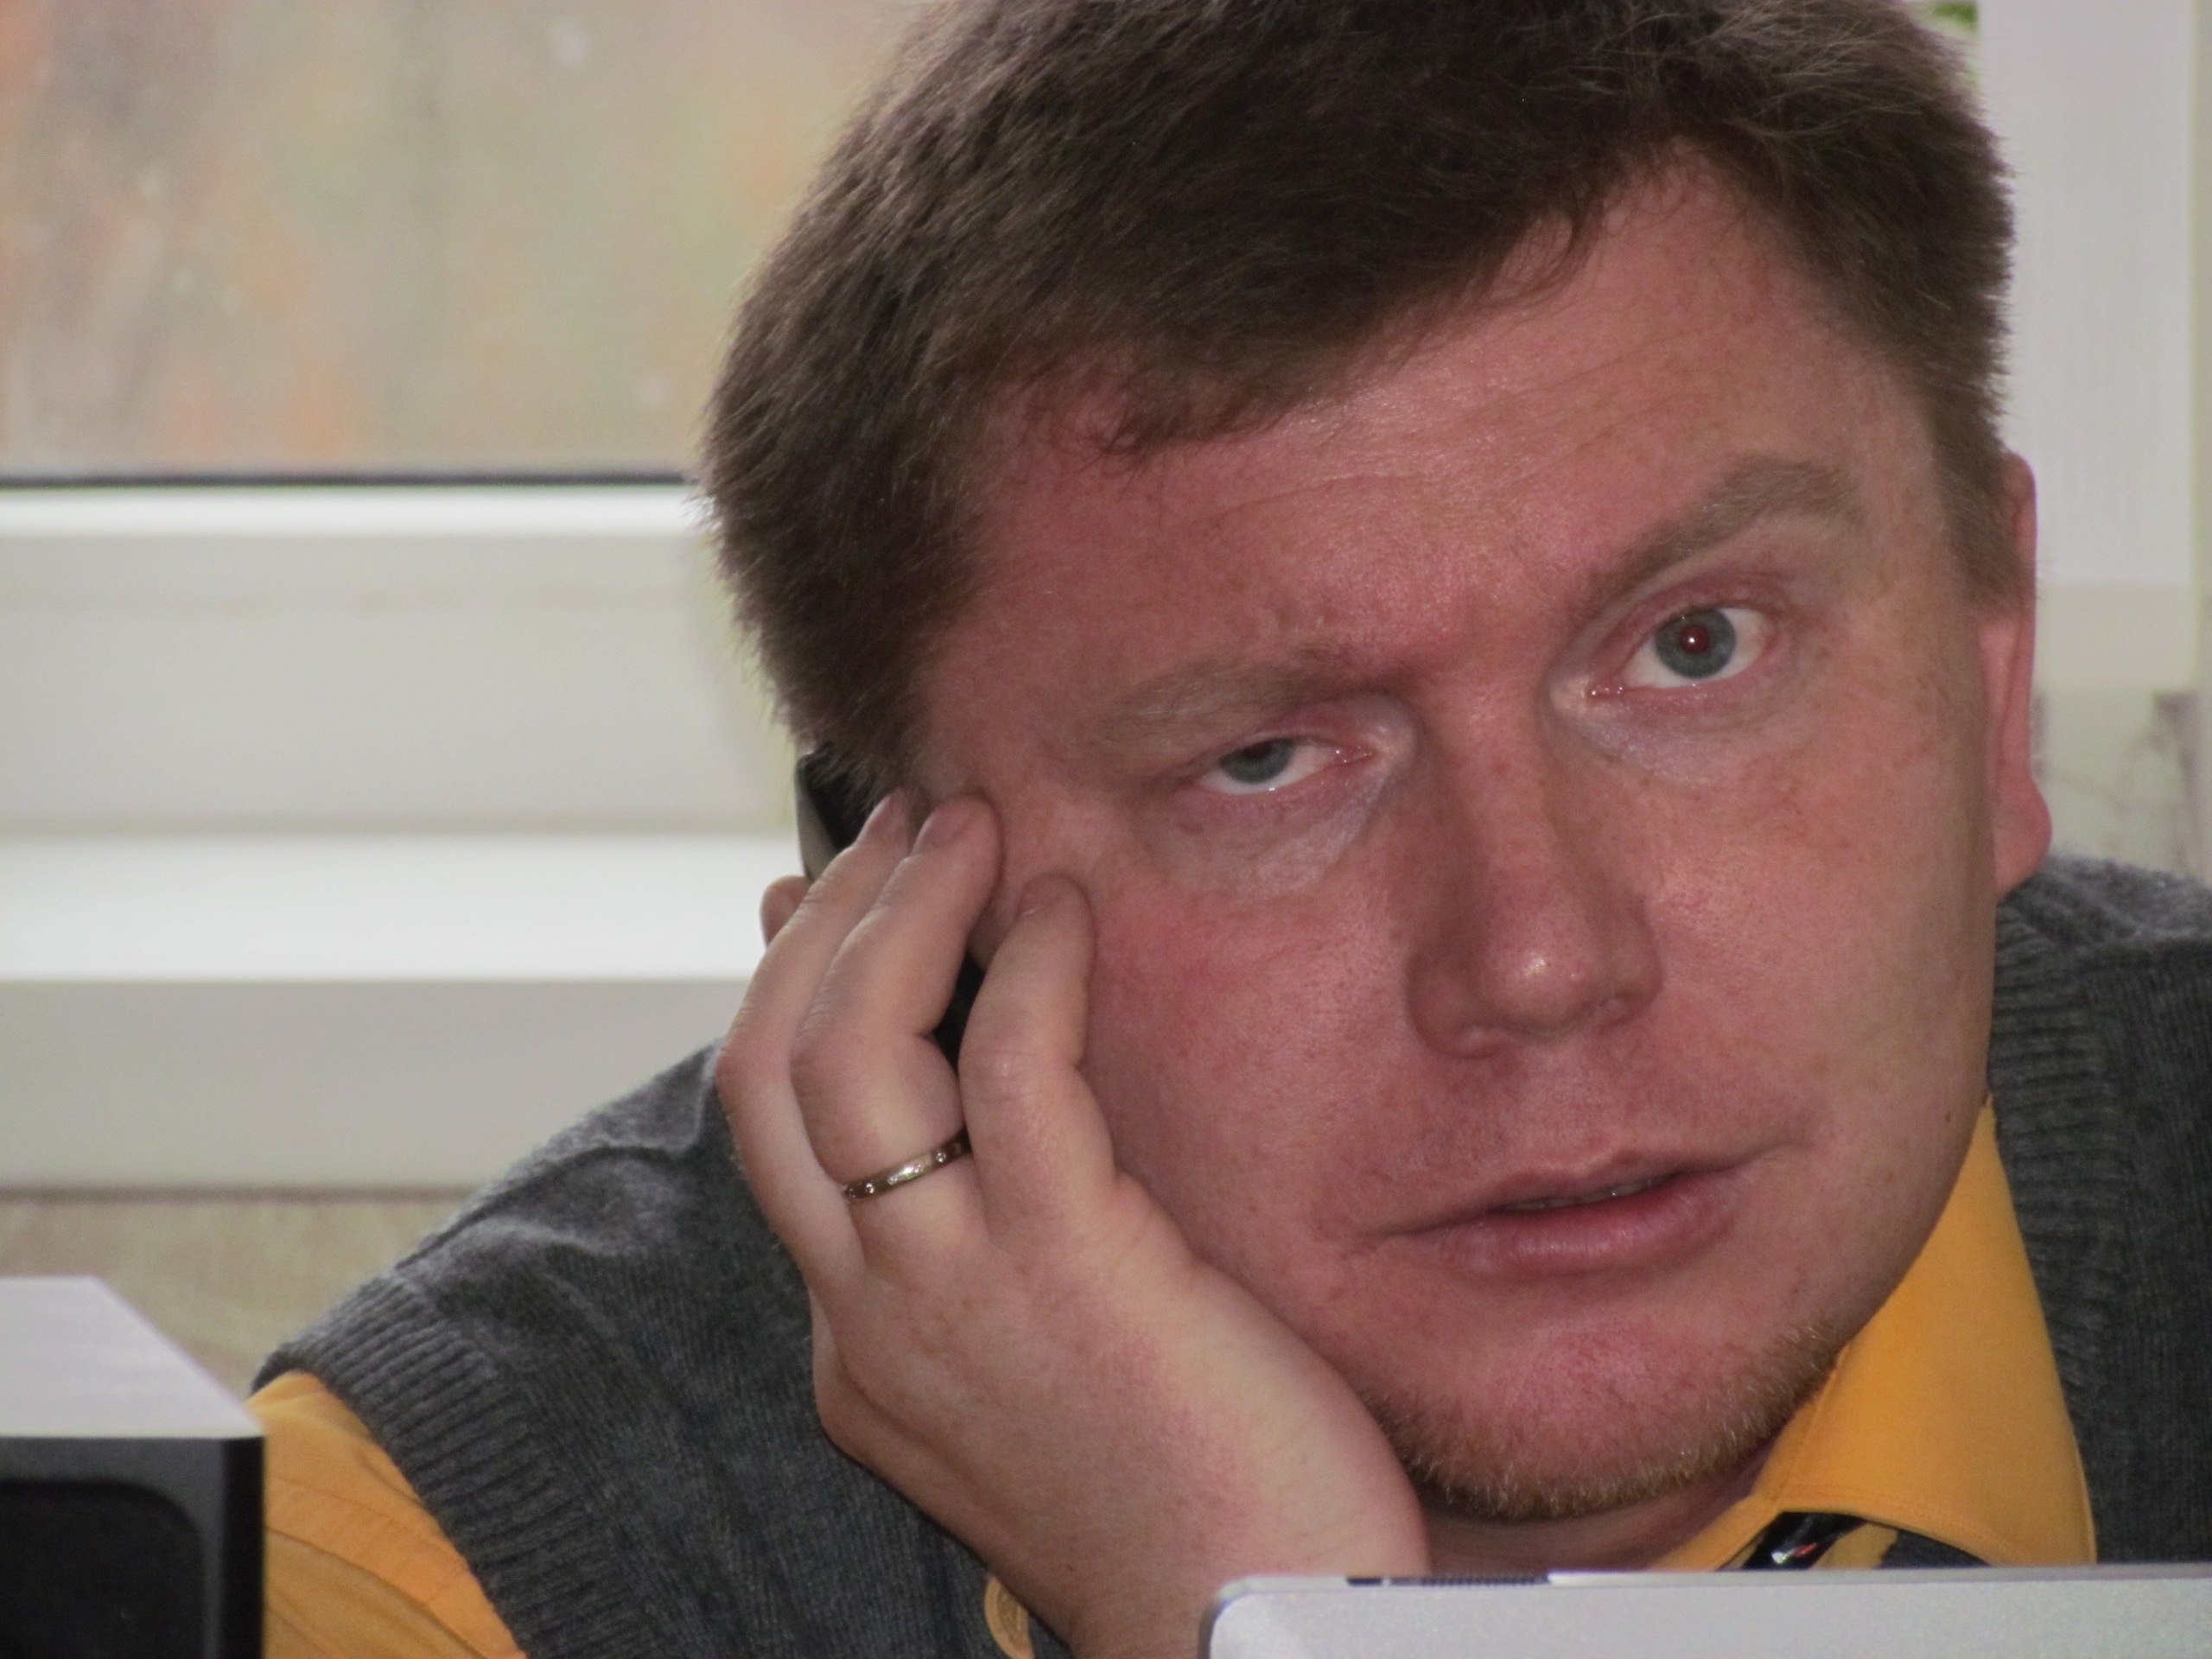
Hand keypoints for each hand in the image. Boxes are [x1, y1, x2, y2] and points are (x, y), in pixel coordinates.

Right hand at [717, 794, 1428, 1658]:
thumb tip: (975, 1070)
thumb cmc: (1192, 1483)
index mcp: (861, 1343)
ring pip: (842, 1055)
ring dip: (894, 911)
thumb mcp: (1052, 1343)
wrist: (1257, 1632)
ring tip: (962, 825)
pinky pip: (1012, 1071)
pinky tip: (1067, 905)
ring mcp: (951, 1297)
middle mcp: (869, 1317)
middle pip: (764, 1071)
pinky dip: (1029, 962)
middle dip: (820, 922)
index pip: (772, 1126)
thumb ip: (992, 1216)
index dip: (792, 982)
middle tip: (896, 827)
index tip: (840, 891)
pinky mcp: (1069, 1270)